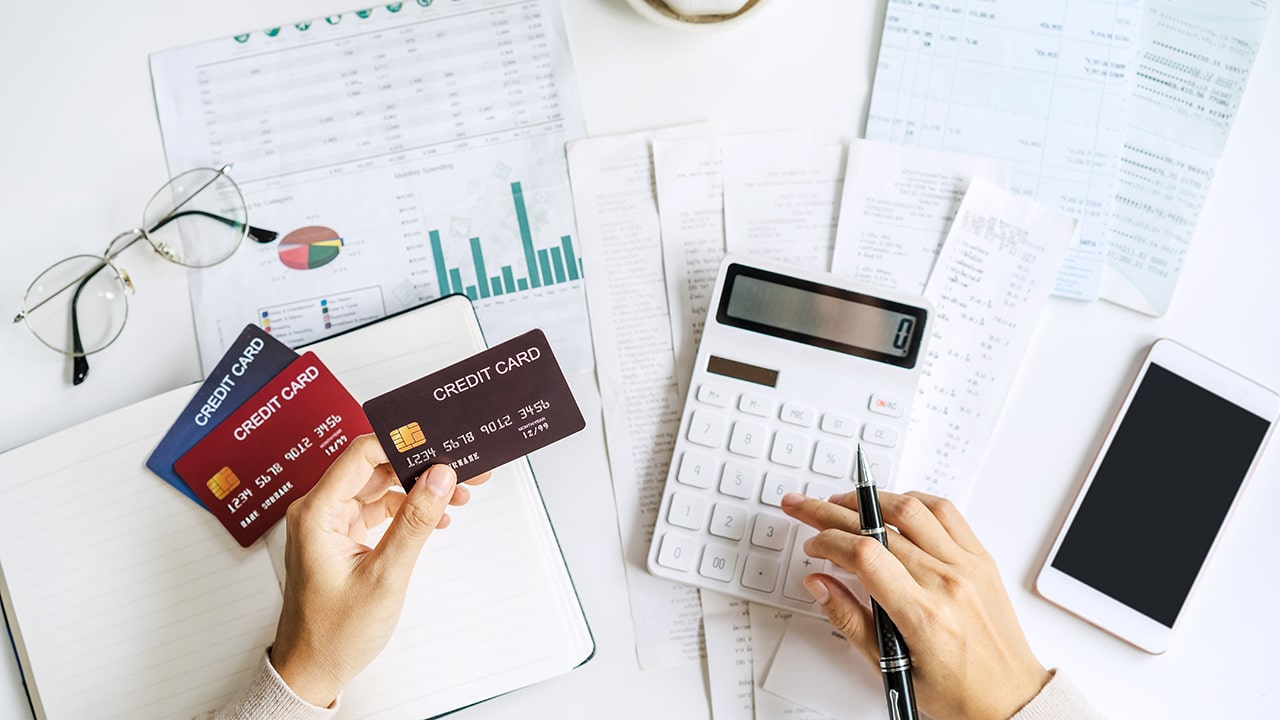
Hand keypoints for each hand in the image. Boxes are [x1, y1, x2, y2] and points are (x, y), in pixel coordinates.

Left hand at [270, 434, 490, 706]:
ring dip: (418, 489)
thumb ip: (414, 522)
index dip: (402, 444)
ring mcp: (331, 523)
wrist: (313, 669)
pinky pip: (379, 509)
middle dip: (420, 466)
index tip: (438, 443)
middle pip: (375, 467)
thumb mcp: (385, 577)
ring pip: (381, 487)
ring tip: (457, 494)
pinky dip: (408, 510)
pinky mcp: (342, 536)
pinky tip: (434, 518)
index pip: (362, 454)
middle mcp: (320, 511)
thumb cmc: (333, 633)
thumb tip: (439, 478)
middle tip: (460, 468)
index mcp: (317, 513)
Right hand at [780, 490, 1049, 719]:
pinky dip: (913, 501)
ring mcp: (968, 566)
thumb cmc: (959, 693)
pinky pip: (946, 512)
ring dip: (871, 499)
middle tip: (806, 507)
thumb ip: (850, 620)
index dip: (828, 541)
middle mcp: (948, 582)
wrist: (1011, 698)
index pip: (865, 555)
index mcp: (924, 615)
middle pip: (880, 526)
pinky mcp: (981, 559)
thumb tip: (818, 584)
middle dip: (832, 512)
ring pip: (912, 508)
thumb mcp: (891, 668)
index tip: (813, 546)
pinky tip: (893, 505)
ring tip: (844, 503)